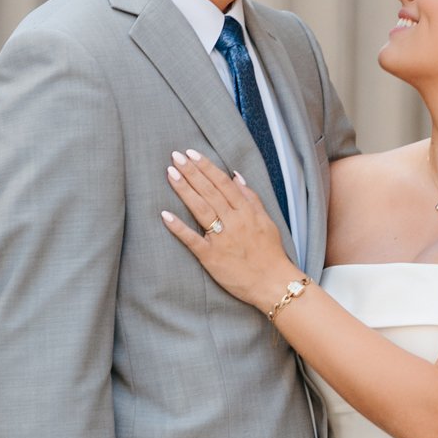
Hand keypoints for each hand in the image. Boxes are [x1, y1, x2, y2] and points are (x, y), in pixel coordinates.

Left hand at [161, 150, 299, 310]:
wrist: (273, 283)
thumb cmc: (271, 253)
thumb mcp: (266, 221)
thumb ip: (251, 198)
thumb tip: (236, 176)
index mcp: (246, 212)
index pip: (223, 184)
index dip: (207, 167)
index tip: (192, 153)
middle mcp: (234, 222)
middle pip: (209, 192)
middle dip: (191, 172)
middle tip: (175, 156)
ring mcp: (221, 239)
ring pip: (201, 209)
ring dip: (184, 190)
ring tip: (171, 173)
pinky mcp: (211, 257)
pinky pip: (192, 240)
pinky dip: (178, 228)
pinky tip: (165, 214)